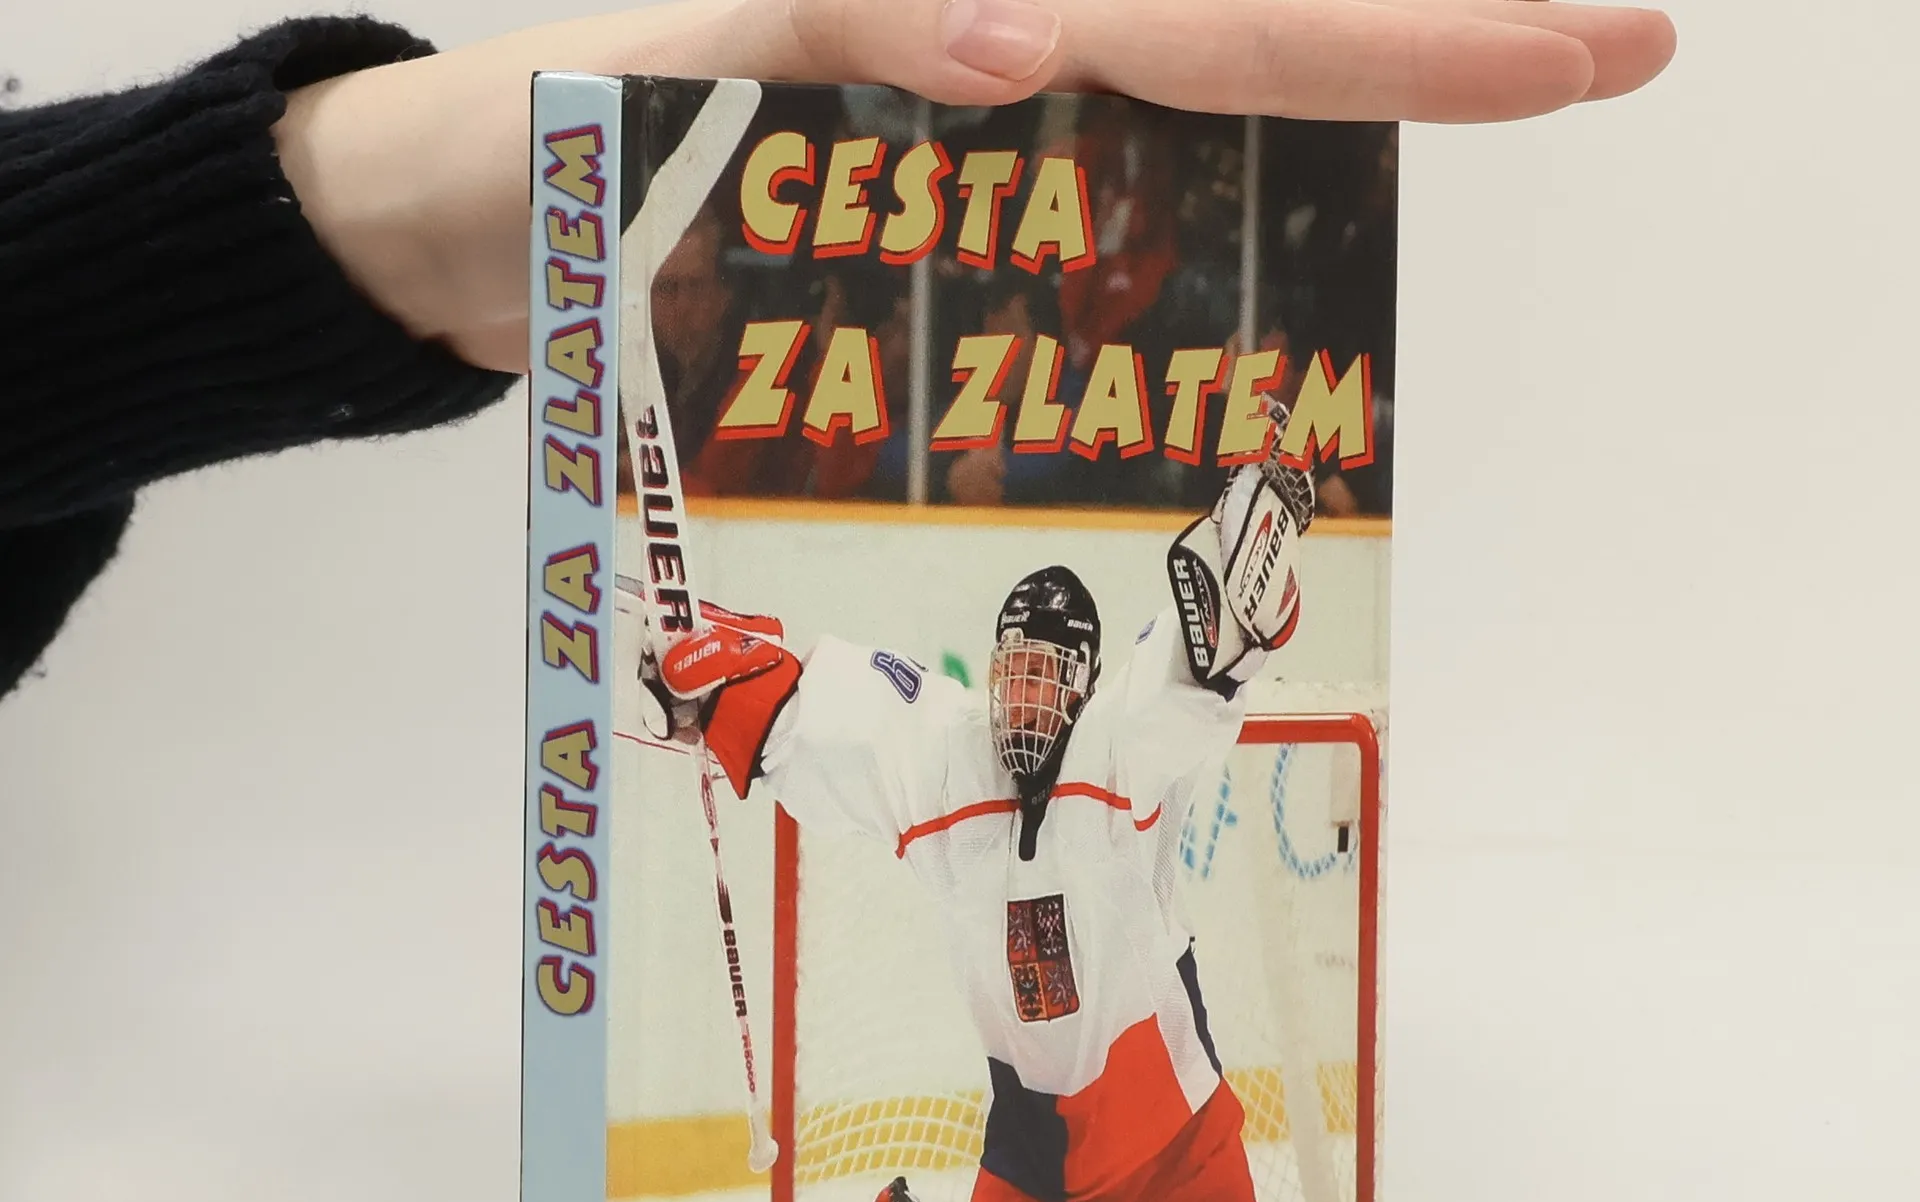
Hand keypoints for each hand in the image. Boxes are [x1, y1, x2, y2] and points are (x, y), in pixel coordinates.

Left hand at [273, 0, 1673, 371]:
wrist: (453, 233)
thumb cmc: (526, 143)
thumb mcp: (669, 58)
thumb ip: (836, 12)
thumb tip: (1026, 29)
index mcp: (950, 18)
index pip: (1214, 13)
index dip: (1397, 34)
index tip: (1574, 43)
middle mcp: (989, 61)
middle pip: (1243, 41)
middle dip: (1434, 45)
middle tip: (1625, 50)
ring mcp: (968, 142)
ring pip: (1191, 120)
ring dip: (1350, 117)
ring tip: (1523, 99)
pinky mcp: (927, 228)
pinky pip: (1085, 229)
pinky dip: (1190, 239)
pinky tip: (1279, 273)